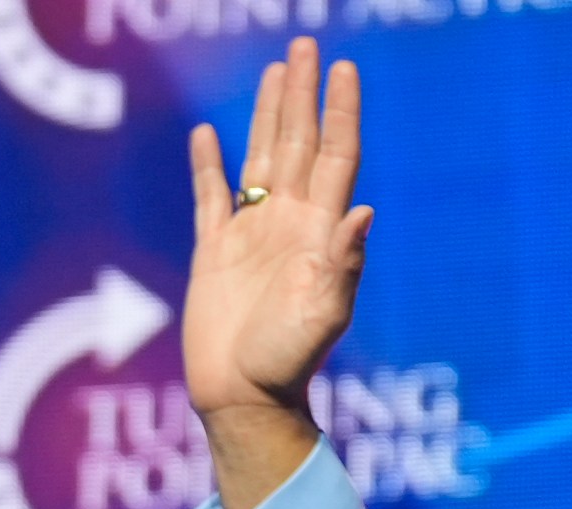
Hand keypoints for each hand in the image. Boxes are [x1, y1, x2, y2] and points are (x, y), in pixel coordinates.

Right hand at [183, 37, 372, 508]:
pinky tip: (207, 134)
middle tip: (305, 46)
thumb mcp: (323, 316)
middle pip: (300, 144)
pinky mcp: (215, 253)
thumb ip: (342, 265)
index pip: (336, 158)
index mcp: (318, 233)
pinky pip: (212, 197)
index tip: (343, 70)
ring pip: (261, 158)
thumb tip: (364, 212)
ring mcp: (252, 235)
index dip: (340, 113)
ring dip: (269, 115)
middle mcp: (289, 224)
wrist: (244, 398)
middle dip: (303, 95)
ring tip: (275, 72)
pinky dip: (208, 165)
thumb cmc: (286, 364)